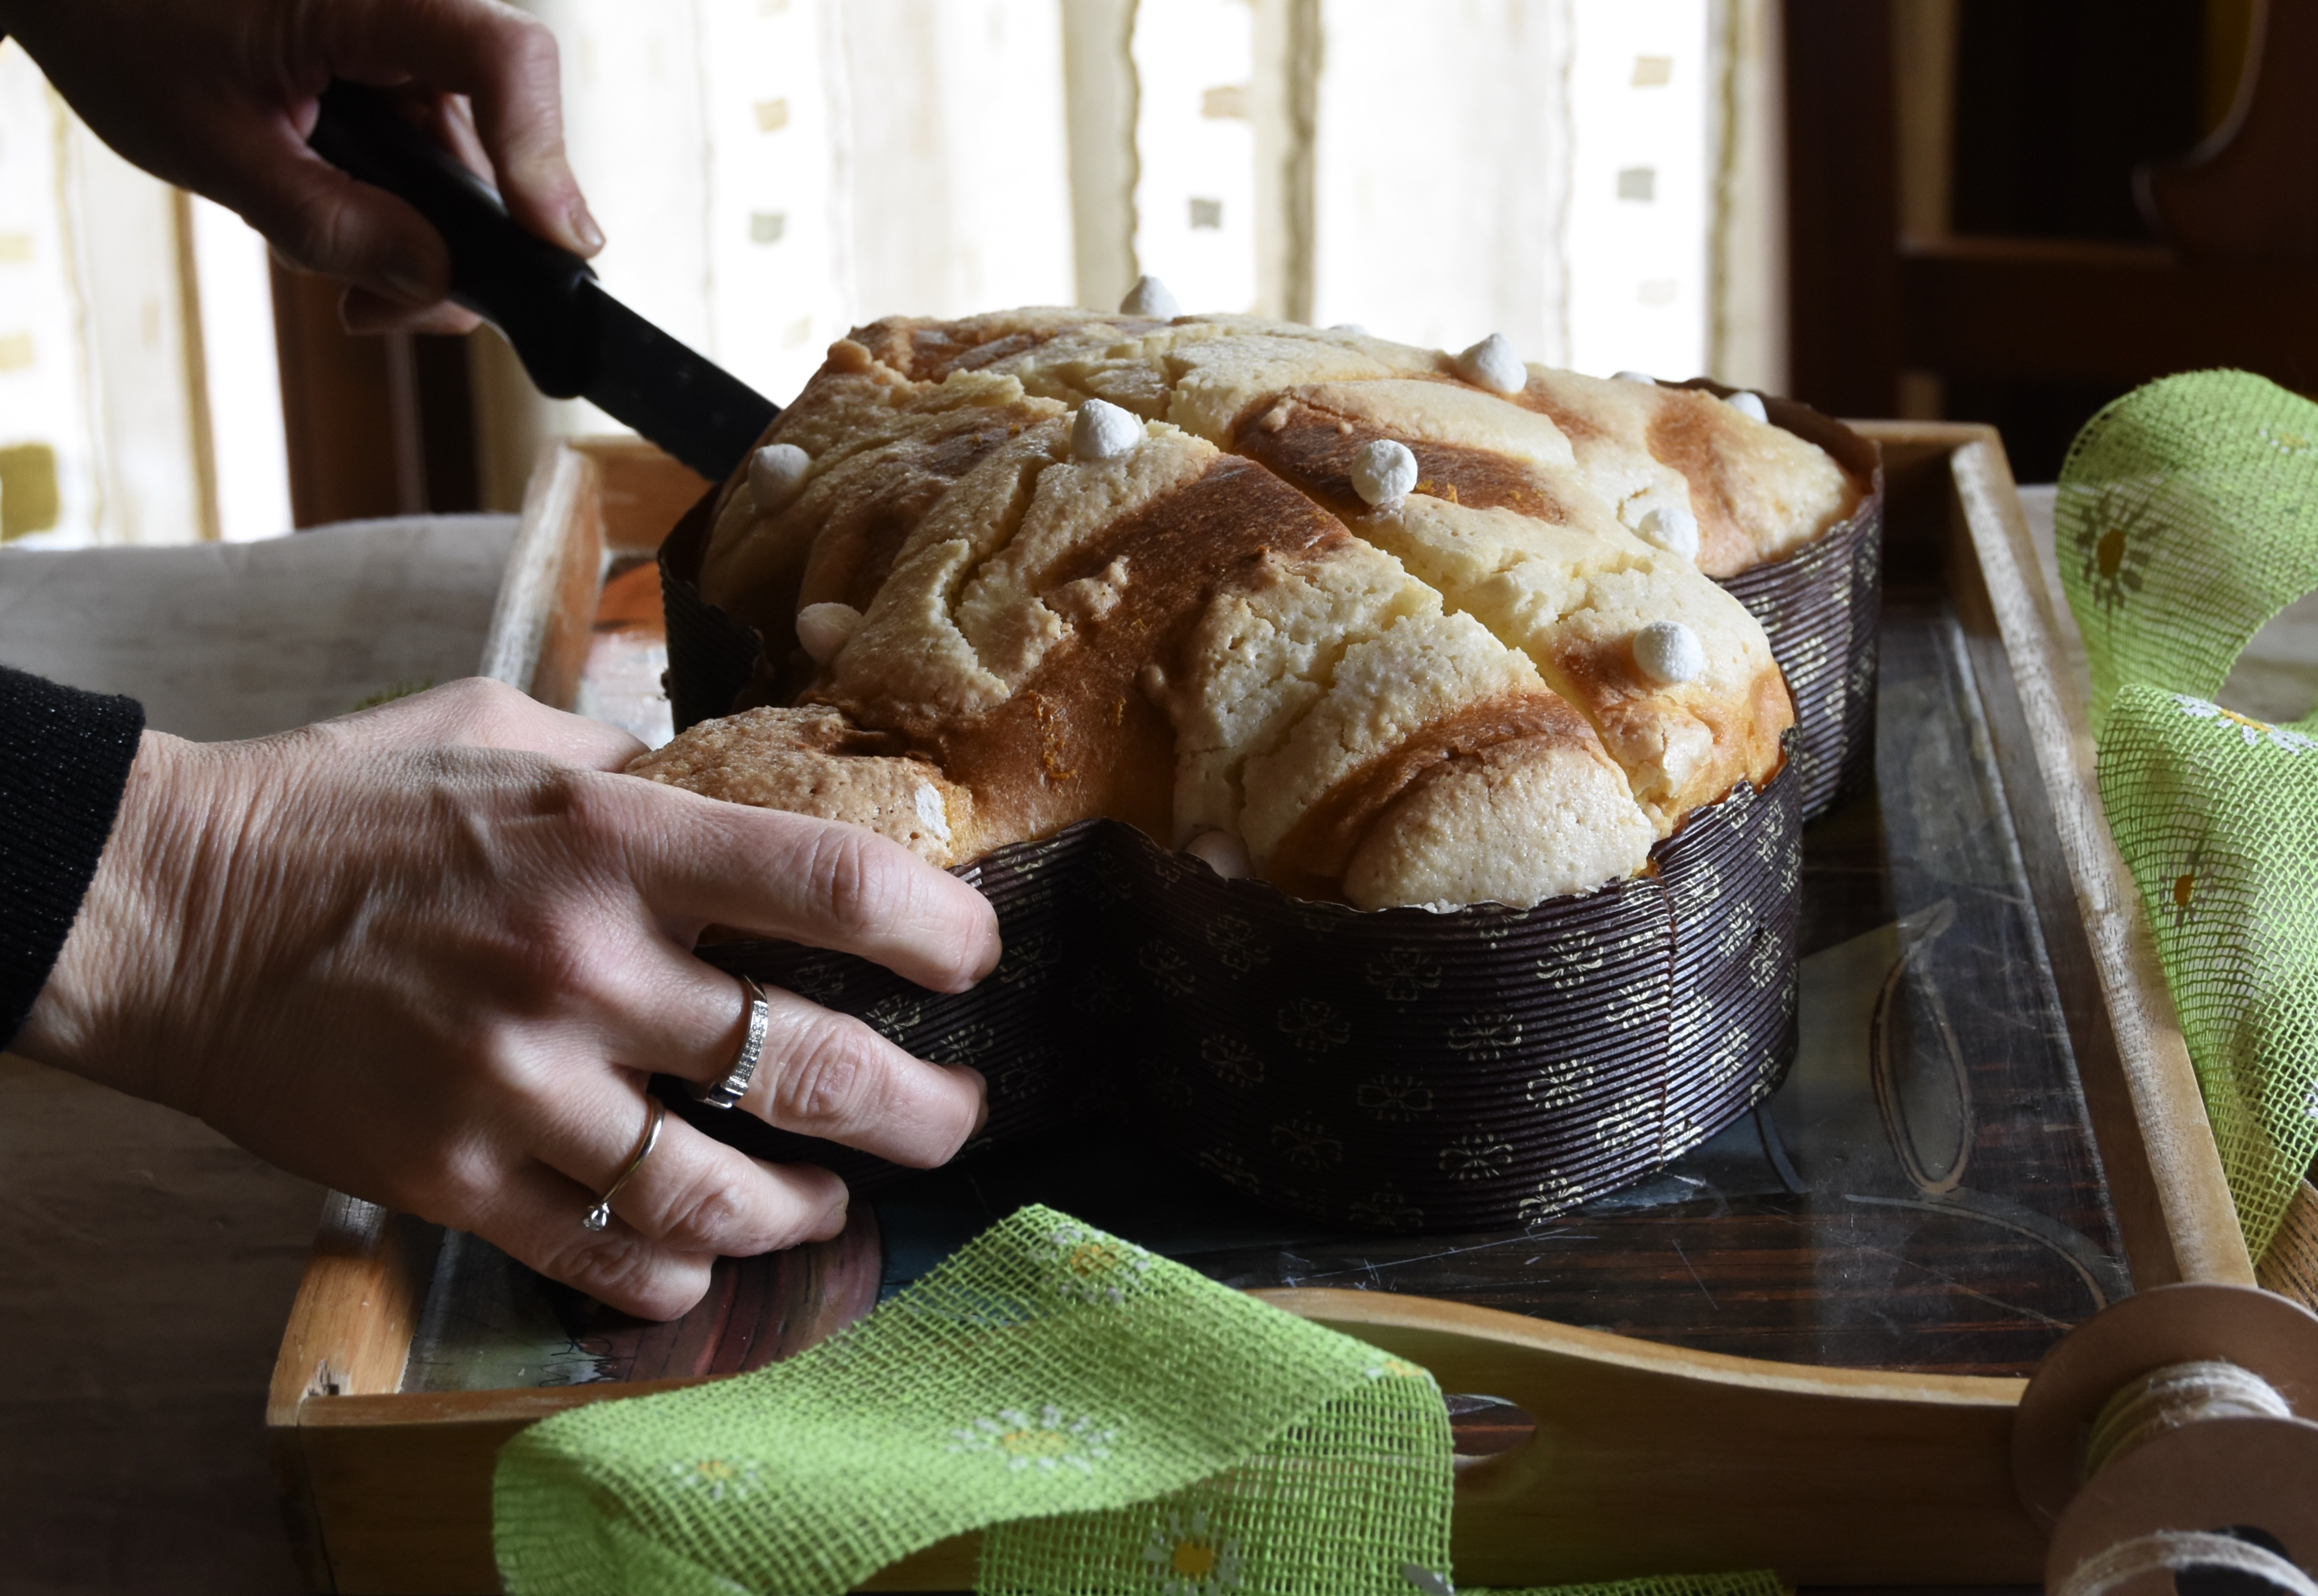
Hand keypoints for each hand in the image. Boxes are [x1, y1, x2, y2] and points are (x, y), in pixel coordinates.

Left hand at [0, 0, 600, 333]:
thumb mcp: (213, 149)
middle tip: (398, 312)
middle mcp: (403, 12)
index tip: (555, 247)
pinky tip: (341, 233)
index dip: (545, 155)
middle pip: (501, 130)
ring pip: (465, 158)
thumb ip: (330, 223)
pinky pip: (427, 151)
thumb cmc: (119, 26)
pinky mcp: (388, 67)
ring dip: (423, 236)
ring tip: (354, 285)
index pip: (503, 61)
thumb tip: (434, 284)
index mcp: (367, 1)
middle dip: (468, 239)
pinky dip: (400, 210)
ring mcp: (399, 42)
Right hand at [15, 679, 999, 1319]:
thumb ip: (638, 769)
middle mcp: (582, 970)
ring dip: (810, 1206)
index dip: (939, 931)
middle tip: (957, 1113)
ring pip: (722, 1191)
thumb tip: (749, 780)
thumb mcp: (507, 736)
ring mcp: (517, 1088)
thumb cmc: (350, 807)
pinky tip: (705, 1249)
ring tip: (835, 1195)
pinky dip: (678, 1267)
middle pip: (816, 1068)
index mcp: (611, 842)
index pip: (833, 887)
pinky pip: (606, 1255)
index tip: (975, 958)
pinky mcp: (453, 1179)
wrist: (171, 909)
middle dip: (925, 1110)